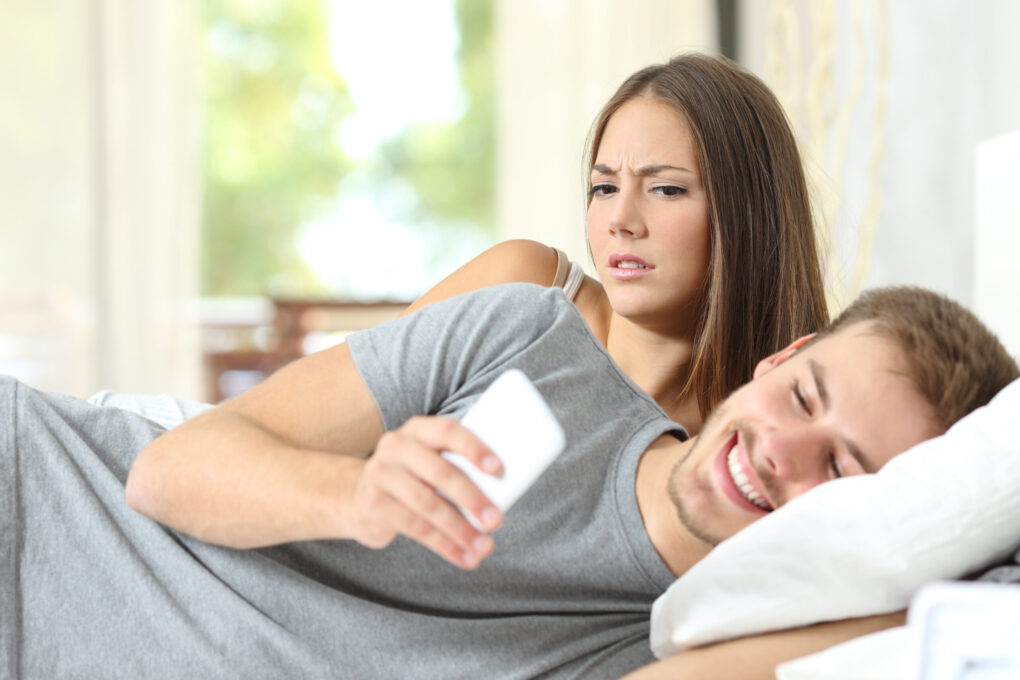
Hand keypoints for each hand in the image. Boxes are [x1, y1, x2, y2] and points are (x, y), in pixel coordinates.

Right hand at [348, 416, 503, 568]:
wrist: (361, 498)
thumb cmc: (414, 478)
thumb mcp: (429, 461)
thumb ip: (457, 466)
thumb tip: (506, 492)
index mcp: (418, 430)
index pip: (447, 431)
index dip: (473, 448)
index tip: (498, 470)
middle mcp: (396, 446)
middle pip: (440, 472)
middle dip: (472, 498)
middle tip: (496, 520)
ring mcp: (380, 475)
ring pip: (428, 505)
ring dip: (461, 530)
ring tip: (484, 547)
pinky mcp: (374, 505)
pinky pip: (416, 528)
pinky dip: (445, 546)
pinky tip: (464, 557)